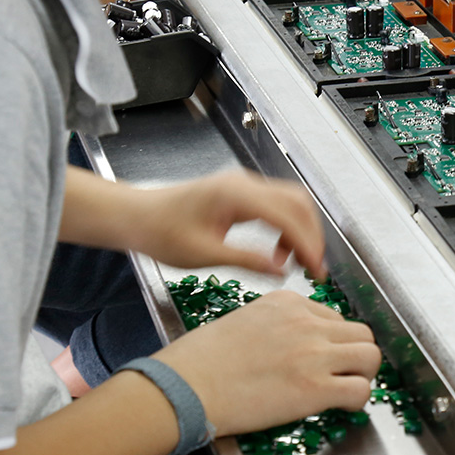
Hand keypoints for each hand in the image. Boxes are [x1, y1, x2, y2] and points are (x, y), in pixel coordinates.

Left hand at [128, 170, 327, 279]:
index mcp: (235, 194)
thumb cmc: (161, 233)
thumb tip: (281, 272)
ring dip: (300, 230)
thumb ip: (247, 260)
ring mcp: (243, 185)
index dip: (307, 243)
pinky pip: (275, 205)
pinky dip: (286, 227)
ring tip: (298, 263)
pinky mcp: (240, 193)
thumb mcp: (204, 254)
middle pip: (297, 202)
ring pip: (290, 202)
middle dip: (311, 235)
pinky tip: (278, 252)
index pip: (287, 215)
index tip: (316, 269)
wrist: (137, 216)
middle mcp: (244, 183)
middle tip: (314, 267)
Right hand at [156, 290, 380, 435]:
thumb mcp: (242, 321)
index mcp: (286, 302)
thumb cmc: (200, 359)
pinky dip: (357, 400)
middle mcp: (305, 322)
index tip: (323, 355)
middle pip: (360, 332)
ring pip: (370, 355)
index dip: (332, 340)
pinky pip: (360, 390)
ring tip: (346, 387)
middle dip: (356, 353)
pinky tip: (340, 405)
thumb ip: (275, 326)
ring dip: (363, 373)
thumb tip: (292, 346)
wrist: (184, 386)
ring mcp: (313, 353)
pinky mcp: (314, 388)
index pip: (332, 315)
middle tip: (343, 372)